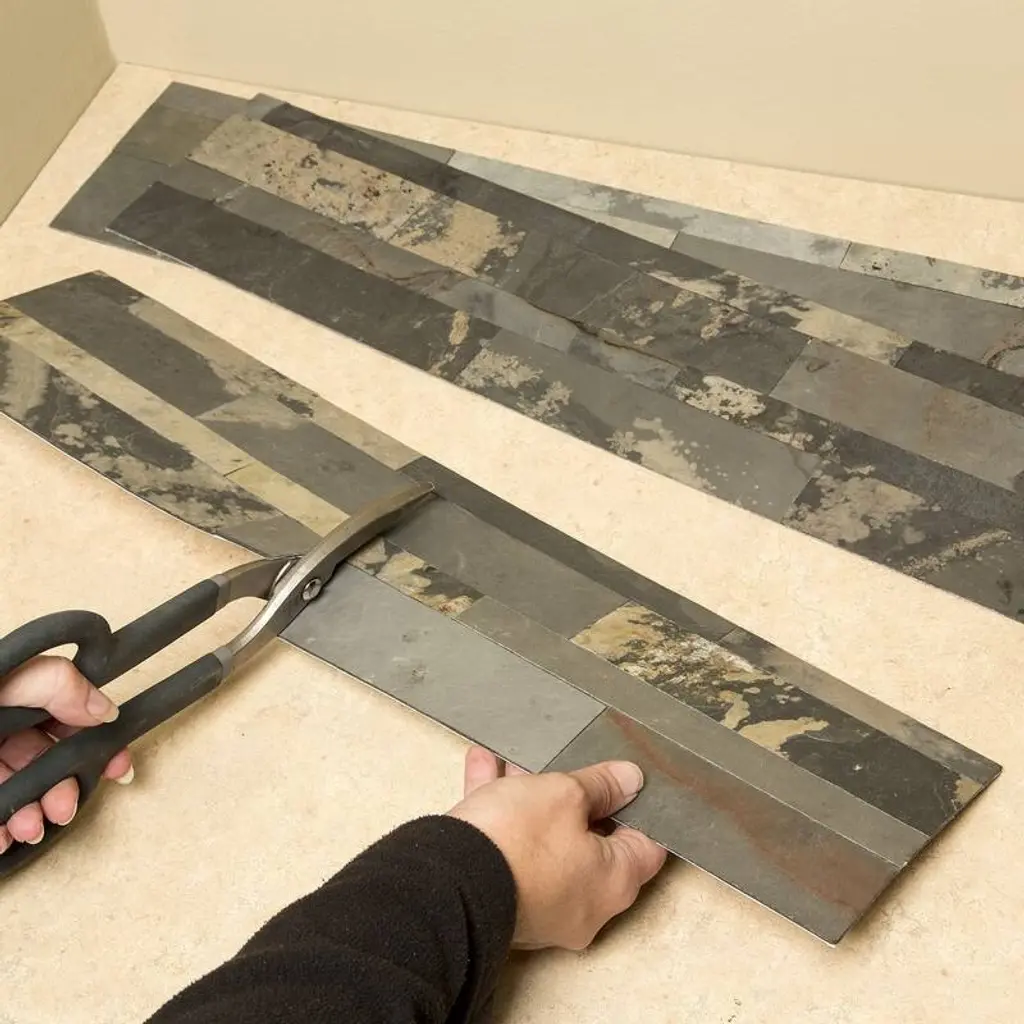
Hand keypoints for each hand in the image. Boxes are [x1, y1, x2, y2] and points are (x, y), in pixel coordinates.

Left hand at [0, 656, 132, 851]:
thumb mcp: (5, 679)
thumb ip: (55, 683)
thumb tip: (105, 707)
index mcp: (14, 697)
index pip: (68, 716)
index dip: (97, 741)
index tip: (118, 764)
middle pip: (46, 761)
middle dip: (62, 789)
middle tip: (64, 806)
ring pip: (22, 792)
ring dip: (33, 815)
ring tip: (29, 828)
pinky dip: (2, 832)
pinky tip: (2, 837)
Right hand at [447, 746, 666, 949]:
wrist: (448, 882)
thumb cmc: (517, 843)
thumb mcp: (565, 794)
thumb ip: (600, 784)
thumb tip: (630, 780)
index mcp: (613, 882)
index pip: (647, 846)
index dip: (642, 808)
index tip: (632, 781)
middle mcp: (583, 903)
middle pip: (591, 840)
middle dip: (576, 795)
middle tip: (572, 764)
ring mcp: (542, 905)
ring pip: (545, 839)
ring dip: (531, 796)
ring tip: (517, 758)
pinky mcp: (504, 897)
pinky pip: (511, 847)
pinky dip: (502, 809)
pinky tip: (484, 766)